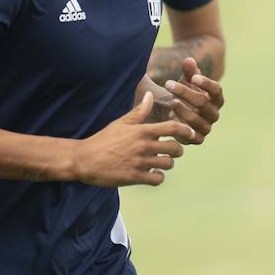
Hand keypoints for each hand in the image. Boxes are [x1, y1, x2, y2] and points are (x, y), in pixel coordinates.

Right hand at [75, 92, 190, 186]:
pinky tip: (152, 174)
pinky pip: (157, 179)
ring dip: (167, 164)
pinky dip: (158, 177)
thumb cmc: (103, 140)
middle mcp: (144, 146)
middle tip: (172, 151)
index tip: (189, 132)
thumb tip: (150, 95)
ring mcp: (140, 163)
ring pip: (168, 164)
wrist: (85, 159)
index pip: (173, 128)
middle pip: (176, 148)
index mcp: (142, 131)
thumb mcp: (121, 123)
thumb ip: (139, 111)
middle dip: (178, 150)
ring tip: (160, 163)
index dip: (185, 130)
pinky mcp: (135, 177)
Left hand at [159, 57, 224, 143]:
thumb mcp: (185, 80)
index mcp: (216, 99)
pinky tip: (170, 116)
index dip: (206, 83)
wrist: (175, 114)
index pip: (217, 90)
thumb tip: (189, 60)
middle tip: (167, 83)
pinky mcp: (197, 139)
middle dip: (184, 92)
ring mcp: (206, 128)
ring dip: (181, 108)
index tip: (193, 77)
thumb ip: (188, 71)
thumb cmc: (183, 94)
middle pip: (203, 103)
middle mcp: (214, 114)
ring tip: (170, 100)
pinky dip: (179, 124)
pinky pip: (190, 134)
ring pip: (195, 119)